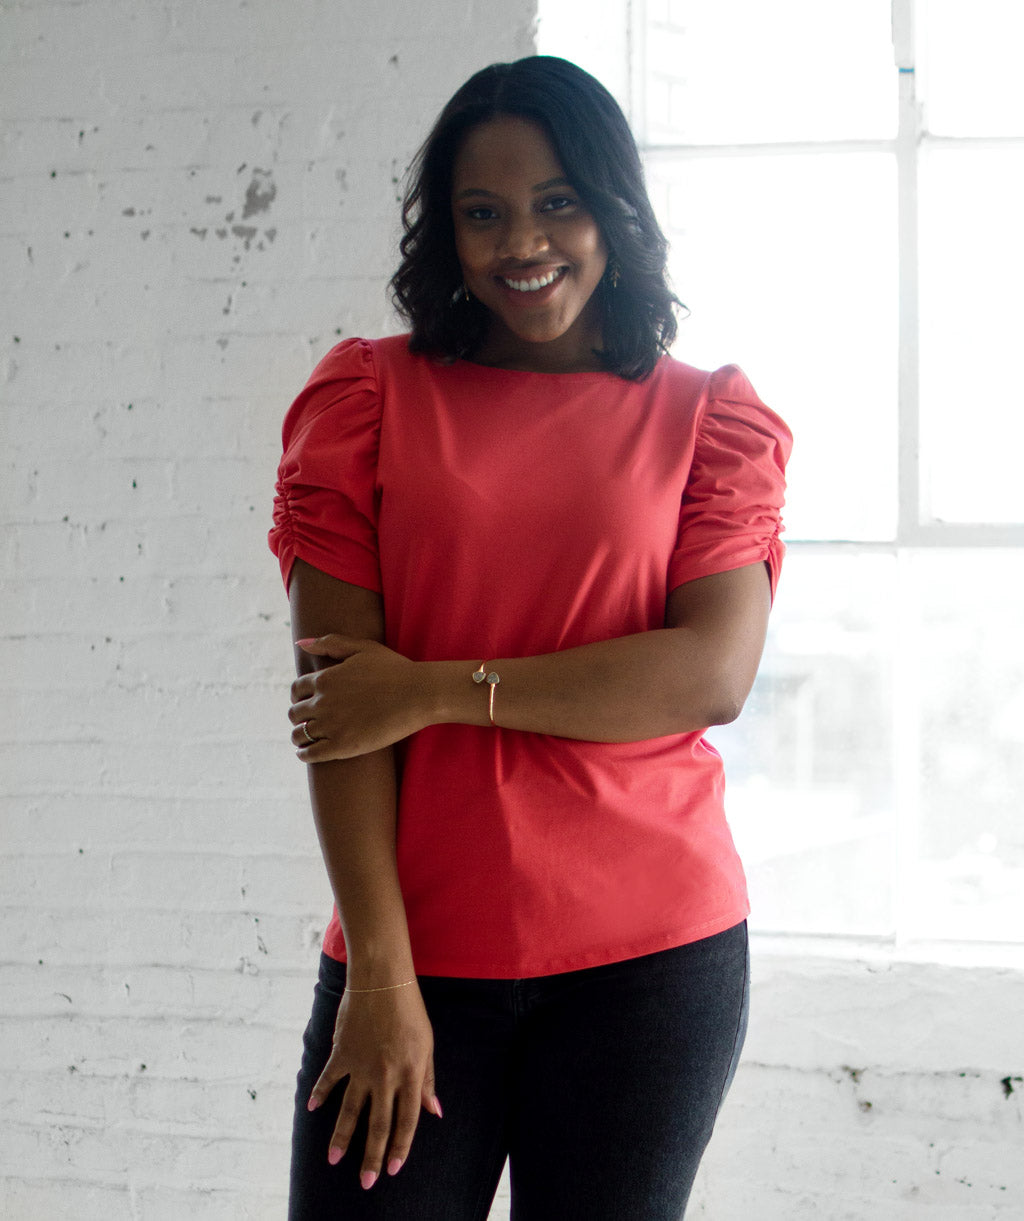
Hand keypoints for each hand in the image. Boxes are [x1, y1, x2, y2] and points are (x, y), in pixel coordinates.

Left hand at [289, 636, 426, 760]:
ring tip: (305, 739)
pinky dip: (304, 754)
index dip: (299, 696)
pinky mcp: (342, 746)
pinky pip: (310, 754)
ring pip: (299, 735)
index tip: (305, 701)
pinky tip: (306, 753)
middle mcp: (323, 702)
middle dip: (299, 716)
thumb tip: (299, 643)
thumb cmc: (395, 669)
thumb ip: (330, 643)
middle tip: (308, 721)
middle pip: (294, 713)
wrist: (419, 695)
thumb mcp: (363, 648)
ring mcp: (331, 725)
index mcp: (325, 678)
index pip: (296, 689)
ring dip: (299, 736)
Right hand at [308, 982, 441, 1186]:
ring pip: (350, 1111)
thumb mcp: (427, 1045)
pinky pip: (329, 1079)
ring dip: (342, 1138)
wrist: (382, 979)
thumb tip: (434, 1111)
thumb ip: (428, 1080)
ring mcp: (362, 1066)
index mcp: (410, 1074)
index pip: (407, 1121)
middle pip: (379, 1125)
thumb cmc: (410, 1010)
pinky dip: (319, 1093)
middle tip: (366, 1182)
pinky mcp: (342, 1053)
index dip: (401, 1148)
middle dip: (372, 1157)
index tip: (394, 1169)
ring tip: (334, 1161)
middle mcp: (386, 1076)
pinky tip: (311, 1109)